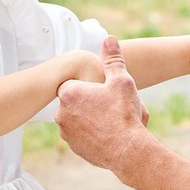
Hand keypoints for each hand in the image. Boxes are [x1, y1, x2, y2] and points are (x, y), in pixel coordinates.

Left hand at [54, 34, 151, 174]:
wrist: (128, 150)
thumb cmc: (124, 113)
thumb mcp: (122, 81)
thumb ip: (113, 59)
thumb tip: (108, 39)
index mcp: (69, 93)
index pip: (73, 83)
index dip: (89, 86)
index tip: (101, 91)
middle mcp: (62, 113)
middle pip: (74, 101)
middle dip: (88, 102)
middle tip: (109, 106)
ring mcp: (67, 133)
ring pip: (77, 119)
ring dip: (88, 118)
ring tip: (110, 120)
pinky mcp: (75, 148)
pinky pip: (81, 136)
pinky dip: (91, 134)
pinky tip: (108, 133)